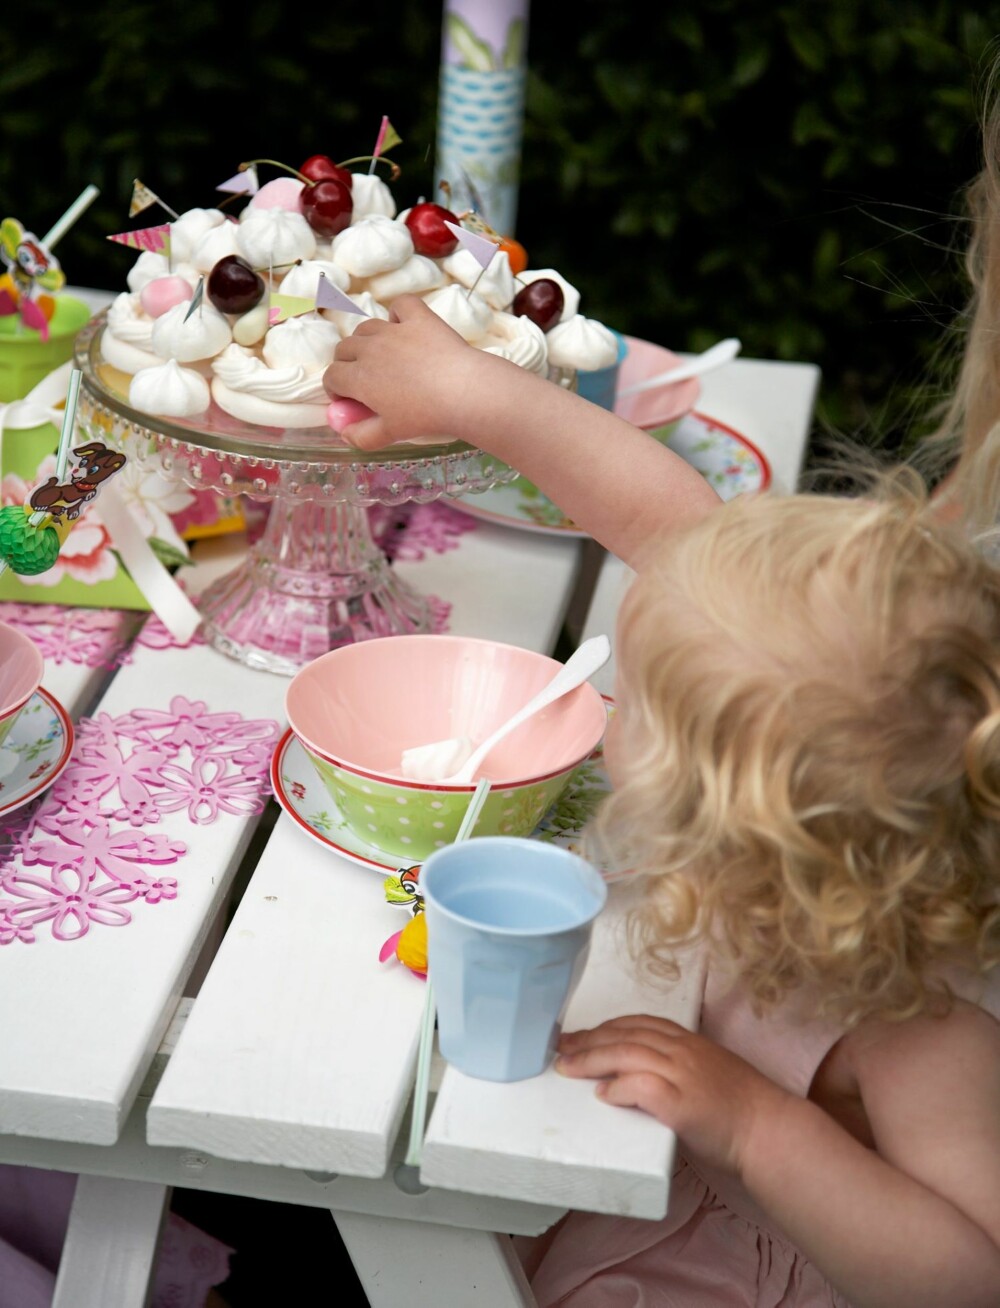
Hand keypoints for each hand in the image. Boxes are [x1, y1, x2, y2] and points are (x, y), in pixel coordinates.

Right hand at [323, 295, 488, 448]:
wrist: (463, 391)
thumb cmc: (425, 416)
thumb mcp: (390, 434)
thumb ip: (362, 437)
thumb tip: (344, 434)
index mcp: (359, 378)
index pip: (332, 377)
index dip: (336, 389)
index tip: (348, 399)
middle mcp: (370, 348)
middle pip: (344, 349)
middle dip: (347, 364)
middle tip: (365, 379)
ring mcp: (394, 330)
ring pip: (366, 328)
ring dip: (366, 341)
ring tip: (382, 356)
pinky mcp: (419, 317)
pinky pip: (401, 305)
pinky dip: (398, 313)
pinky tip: (404, 326)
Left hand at [556, 1014, 791, 1176]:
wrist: (770, 1131)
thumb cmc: (743, 1109)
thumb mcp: (709, 1072)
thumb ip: (678, 1067)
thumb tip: (644, 1076)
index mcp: (690, 1041)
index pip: (639, 1023)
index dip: (606, 1026)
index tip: (582, 1033)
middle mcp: (683, 1051)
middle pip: (625, 1034)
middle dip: (589, 1039)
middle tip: (560, 1047)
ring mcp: (682, 1074)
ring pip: (626, 1054)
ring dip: (591, 1059)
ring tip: (566, 1067)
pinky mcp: (680, 1103)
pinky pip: (640, 1086)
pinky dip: (617, 1087)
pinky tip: (601, 1093)